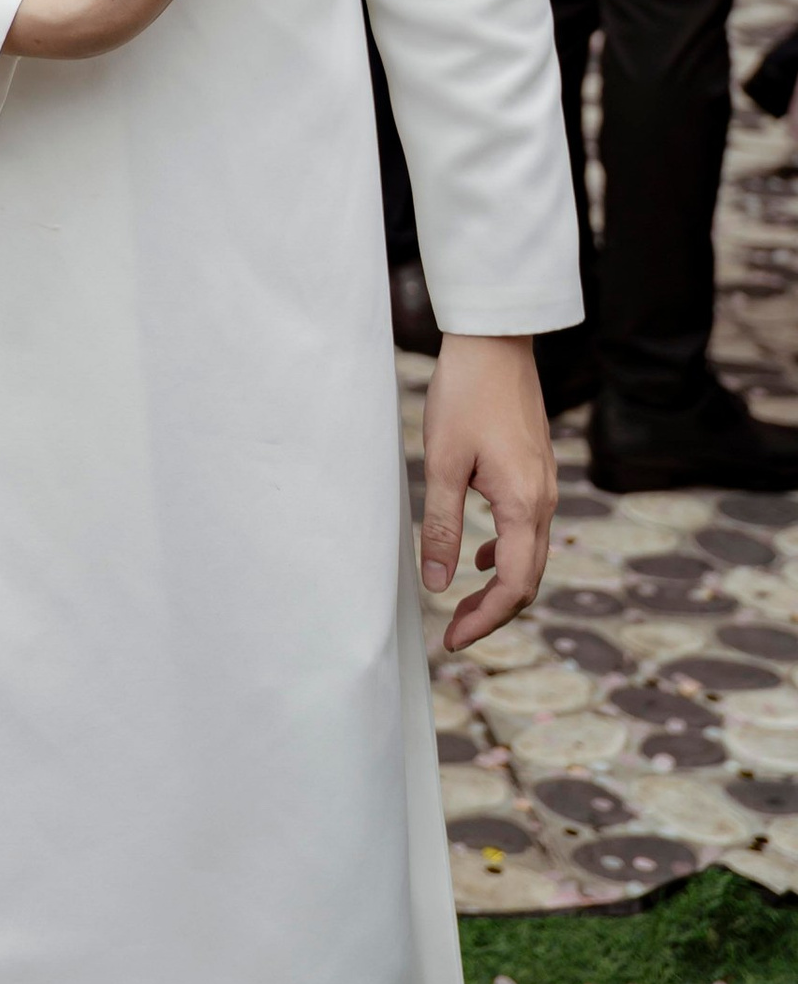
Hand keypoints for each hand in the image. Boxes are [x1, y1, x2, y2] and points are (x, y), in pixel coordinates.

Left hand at [422, 331, 555, 649]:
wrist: (495, 343)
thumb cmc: (466, 395)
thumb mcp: (442, 463)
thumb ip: (443, 526)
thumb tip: (439, 585)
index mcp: (525, 506)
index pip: (512, 586)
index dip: (484, 620)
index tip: (452, 640)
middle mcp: (544, 503)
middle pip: (527, 579)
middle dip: (493, 613)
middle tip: (454, 634)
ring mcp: (545, 487)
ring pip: (529, 556)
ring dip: (499, 585)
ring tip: (462, 603)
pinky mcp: (536, 473)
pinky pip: (527, 530)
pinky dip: (505, 553)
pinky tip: (477, 556)